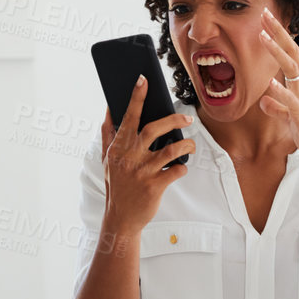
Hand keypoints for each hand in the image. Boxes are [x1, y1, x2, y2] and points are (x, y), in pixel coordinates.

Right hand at [100, 76, 195, 233]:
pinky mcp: (155, 187)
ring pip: (171, 150)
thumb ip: (109, 134)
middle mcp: (130, 157)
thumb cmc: (116, 184)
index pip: (129, 117)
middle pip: (154, 129)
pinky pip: (176, 171)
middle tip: (187, 118)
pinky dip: (183, 167)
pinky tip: (181, 167)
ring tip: (191, 145)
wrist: (120, 218)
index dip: (136, 97)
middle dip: (174, 120)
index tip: (143, 79)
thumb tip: (109, 108)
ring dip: (186, 145)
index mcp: (119, 148)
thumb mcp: (108, 159)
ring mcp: (143, 172)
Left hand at [257, 7, 298, 171]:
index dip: (278, 37)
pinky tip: (270, 83)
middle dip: (278, 33)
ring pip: (291, 70)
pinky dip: (281, 91)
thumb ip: (277, 107)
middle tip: (265, 14)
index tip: (266, 21)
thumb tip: (264, 98)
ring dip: (276, 52)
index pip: (290, 54)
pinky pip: (291, 101)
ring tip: (262, 36)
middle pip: (292, 53)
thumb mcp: (289, 118)